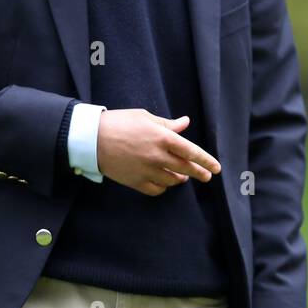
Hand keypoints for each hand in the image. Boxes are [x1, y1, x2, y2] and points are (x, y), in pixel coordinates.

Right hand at [95, 109, 220, 196]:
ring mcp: (147, 171)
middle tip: (206, 176)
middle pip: (186, 169)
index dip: (206, 161)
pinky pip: (156, 189)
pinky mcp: (135, 181)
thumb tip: (185, 123)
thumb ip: (168, 124)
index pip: (191, 152)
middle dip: (199, 173)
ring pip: (172, 181)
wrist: (91, 138)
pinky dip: (163, 187)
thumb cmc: (119, 123)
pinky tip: (164, 182)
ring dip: (180, 179)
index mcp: (162, 137)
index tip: (216, 168)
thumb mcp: (145, 117)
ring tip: (182, 177)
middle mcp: (157, 156)